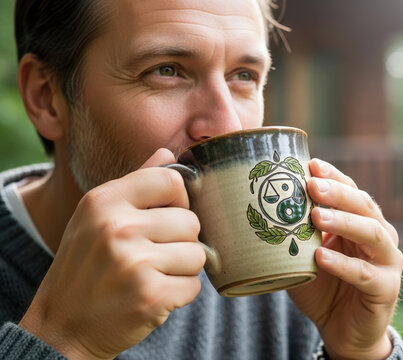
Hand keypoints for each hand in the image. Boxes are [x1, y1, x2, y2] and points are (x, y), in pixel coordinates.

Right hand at [19, 149, 205, 359]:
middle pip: (191, 221)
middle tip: (154, 256)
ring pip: (198, 255)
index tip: (167, 215)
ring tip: (153, 275)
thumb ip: (136, 183)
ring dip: (183, 269)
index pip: (170, 180)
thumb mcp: (97, 216)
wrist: (61, 326)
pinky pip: (194, 285)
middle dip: (181, 241)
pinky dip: (180, 293)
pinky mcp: (150, 296)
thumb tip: (169, 153)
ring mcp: (134, 263)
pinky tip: (154, 295)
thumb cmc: (86, 266)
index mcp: (104, 201)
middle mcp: (117, 228)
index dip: (179, 199)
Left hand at [288, 159, 402, 359]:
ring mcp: (388, 263)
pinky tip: (320, 257)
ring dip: (344, 222)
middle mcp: (382, 237)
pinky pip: (364, 274)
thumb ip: (298, 233)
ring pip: (372, 235)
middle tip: (311, 185)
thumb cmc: (324, 288)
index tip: (311, 164)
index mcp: (365, 223)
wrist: (342, 331)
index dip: (335, 177)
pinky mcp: (385, 289)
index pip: (353, 192)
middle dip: (338, 193)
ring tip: (316, 216)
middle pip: (365, 207)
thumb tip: (264, 204)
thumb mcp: (307, 254)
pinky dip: (342, 264)